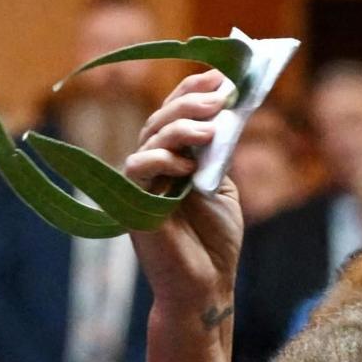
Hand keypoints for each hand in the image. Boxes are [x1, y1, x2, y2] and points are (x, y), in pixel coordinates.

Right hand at [124, 73, 245, 332]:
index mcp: (173, 160)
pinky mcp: (133, 204)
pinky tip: (186, 165)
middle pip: (161, 119)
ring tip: (211, 127)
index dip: (194, 91)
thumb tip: (229, 110)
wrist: (207, 286)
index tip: (222, 76)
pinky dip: (160, 159)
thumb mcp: (222, 186)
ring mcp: (140, 185)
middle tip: (220, 96)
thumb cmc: (214, 242)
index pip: (175, 114)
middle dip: (190, 103)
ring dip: (181, 127)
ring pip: (150, 138)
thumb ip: (219, 152)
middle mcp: (152, 167)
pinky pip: (137, 169)